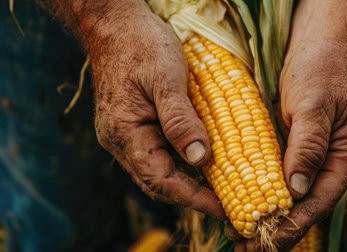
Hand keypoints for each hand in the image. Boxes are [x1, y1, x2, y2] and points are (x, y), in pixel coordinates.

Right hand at [82, 2, 224, 218]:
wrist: (116, 24)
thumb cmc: (141, 45)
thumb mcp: (165, 78)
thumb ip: (179, 119)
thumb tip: (199, 157)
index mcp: (124, 133)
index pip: (159, 180)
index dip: (192, 197)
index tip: (223, 208)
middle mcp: (122, 141)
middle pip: (159, 181)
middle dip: (193, 195)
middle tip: (229, 202)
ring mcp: (127, 135)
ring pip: (160, 169)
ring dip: (190, 180)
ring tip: (223, 186)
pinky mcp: (136, 126)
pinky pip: (160, 152)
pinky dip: (183, 161)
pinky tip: (205, 159)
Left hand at [235, 0, 346, 248]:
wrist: (325, 45)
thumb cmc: (323, 69)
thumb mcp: (314, 104)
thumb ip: (309, 146)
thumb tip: (298, 190)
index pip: (321, 200)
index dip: (294, 223)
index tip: (266, 239)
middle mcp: (334, 162)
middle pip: (308, 205)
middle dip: (279, 228)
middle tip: (246, 245)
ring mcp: (317, 156)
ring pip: (295, 195)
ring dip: (269, 214)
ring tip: (240, 233)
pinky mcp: (299, 147)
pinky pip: (284, 177)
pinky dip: (266, 192)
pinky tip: (245, 201)